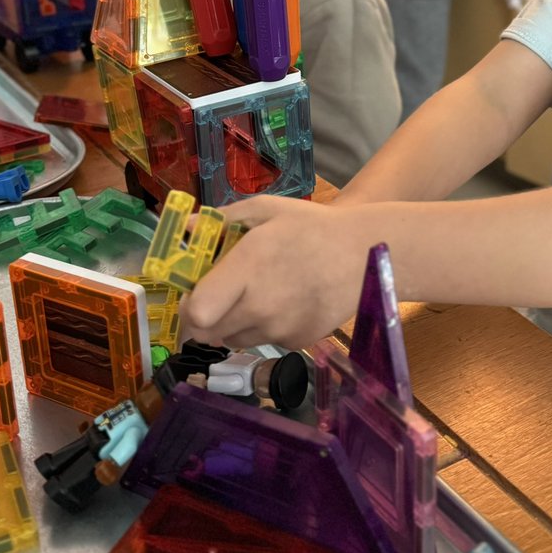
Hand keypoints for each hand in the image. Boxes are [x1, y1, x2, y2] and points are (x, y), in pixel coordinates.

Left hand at [179, 195, 366, 348]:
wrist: (365, 253)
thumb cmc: (312, 227)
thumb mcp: (267, 209)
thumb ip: (222, 219)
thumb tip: (186, 226)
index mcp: (248, 267)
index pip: (197, 312)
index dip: (188, 307)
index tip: (192, 294)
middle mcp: (260, 305)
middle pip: (208, 332)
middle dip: (205, 317)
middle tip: (218, 297)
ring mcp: (280, 329)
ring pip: (234, 340)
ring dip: (232, 324)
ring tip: (255, 296)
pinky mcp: (297, 342)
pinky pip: (264, 341)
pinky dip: (263, 328)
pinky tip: (283, 303)